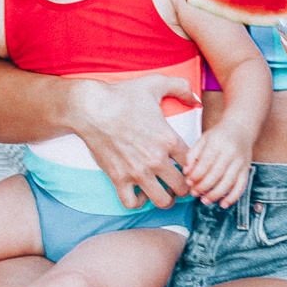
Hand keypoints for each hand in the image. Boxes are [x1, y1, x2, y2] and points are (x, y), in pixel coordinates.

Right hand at [72, 73, 194, 209]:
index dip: (195, 166)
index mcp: (168, 138)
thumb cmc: (122, 95)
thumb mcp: (155, 83)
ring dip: (165, 199)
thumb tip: (196, 100)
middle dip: (184, 187)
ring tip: (162, 190)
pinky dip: (138, 202)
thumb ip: (181, 87)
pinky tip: (139, 191)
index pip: (194, 163)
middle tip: (178, 182)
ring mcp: (136, 171)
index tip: (188, 165)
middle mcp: (155, 159)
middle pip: (183, 187)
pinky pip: (132, 203)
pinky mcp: (118, 178)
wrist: (89, 107)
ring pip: (161, 201)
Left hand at [182, 121, 253, 207]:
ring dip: (215, 195)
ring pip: (228, 183)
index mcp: (217, 143)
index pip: (205, 163)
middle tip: (194, 193)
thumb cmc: (218, 135)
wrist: (241, 128)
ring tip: (205, 200)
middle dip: (203, 187)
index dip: (196, 175)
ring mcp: (240, 162)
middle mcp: (230, 153)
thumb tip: (186, 172)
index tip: (189, 182)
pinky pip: (241, 186)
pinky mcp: (246, 170)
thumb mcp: (203, 139)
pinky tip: (223, 204)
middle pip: (216, 175)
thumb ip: (192, 155)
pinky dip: (233, 197)